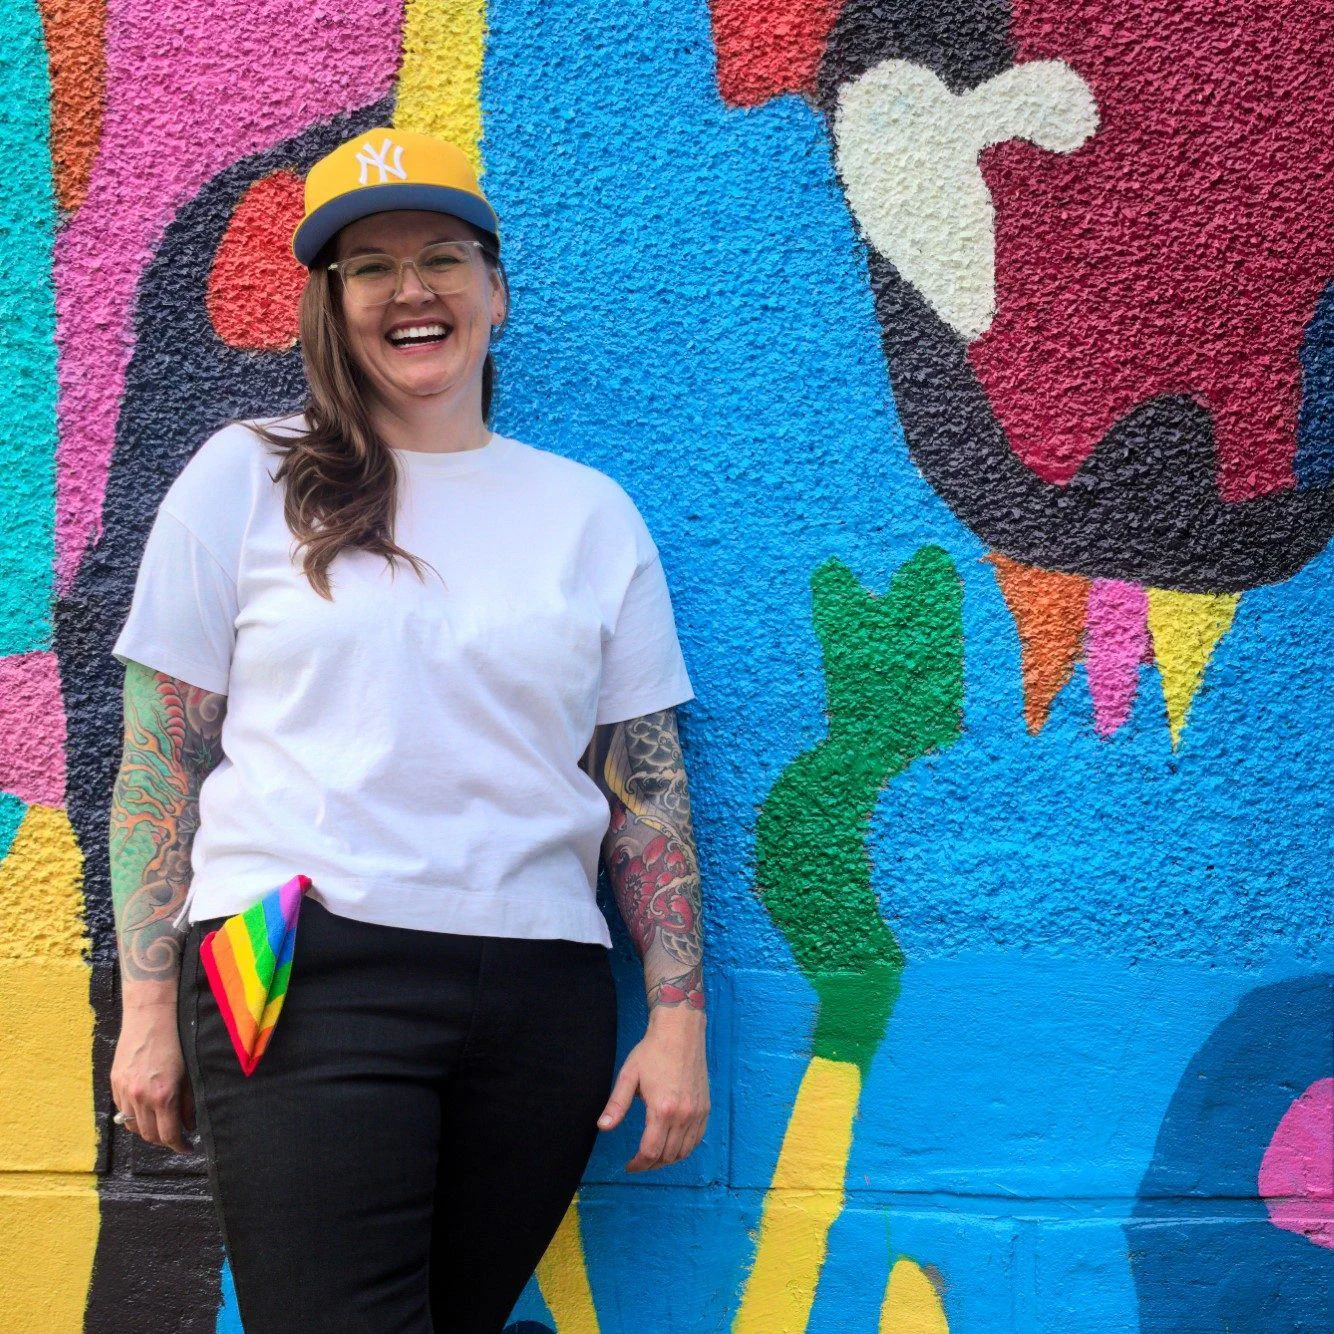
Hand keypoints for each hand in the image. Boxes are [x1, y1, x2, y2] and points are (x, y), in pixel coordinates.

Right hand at [110, 987, 194, 1153]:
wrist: (152, 1014)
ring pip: (133, 1125)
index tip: (188, 1148)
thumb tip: (189, 1125)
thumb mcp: (190, 1073)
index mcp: (164, 1096)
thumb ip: (189, 1102)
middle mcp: (140, 1097)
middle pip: (149, 1135)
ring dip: (148, 1129)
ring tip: (162, 1123)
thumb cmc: (177, 1039)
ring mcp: (124, 1090)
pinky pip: (122, 1110)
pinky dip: (134, 1115)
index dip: (179, 1146)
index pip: (169, 1135)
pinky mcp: (115, 1081)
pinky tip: (146, 1108)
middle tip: (177, 1136)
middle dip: (164, 1140)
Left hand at [597, 1006, 707, 1171]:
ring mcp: (697, 1112)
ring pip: (684, 1151)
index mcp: (662, 1109)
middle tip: (638, 1161)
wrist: (680, 1032)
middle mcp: (683, 1115)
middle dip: (650, 1164)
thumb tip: (603, 1127)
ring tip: (653, 1156)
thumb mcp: (629, 1076)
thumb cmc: (652, 1051)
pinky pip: (697, 1139)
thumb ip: (617, 1105)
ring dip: (668, 1159)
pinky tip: (672, 1145)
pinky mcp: (705, 1108)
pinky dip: (685, 1149)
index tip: (629, 1165)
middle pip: (667, 1155)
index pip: (650, 1151)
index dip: (638, 1164)